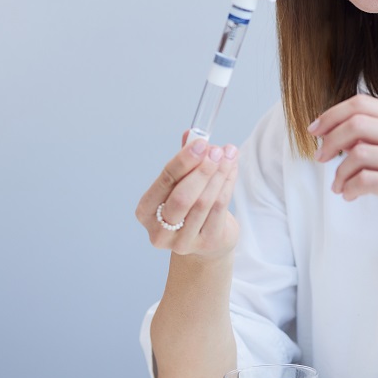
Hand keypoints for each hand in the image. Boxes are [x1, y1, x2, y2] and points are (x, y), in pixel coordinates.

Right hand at [136, 137, 239, 259]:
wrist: (205, 241)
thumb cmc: (188, 207)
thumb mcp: (180, 185)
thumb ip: (184, 162)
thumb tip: (191, 134)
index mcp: (146, 211)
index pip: (164, 182)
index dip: (183, 161)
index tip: (201, 143)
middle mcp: (160, 231)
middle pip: (182, 197)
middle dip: (202, 170)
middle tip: (217, 151)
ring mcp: (183, 241)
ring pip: (204, 202)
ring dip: (219, 174)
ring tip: (229, 155)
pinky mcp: (207, 243)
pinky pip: (219, 209)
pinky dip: (227, 185)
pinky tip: (232, 170)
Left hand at [309, 95, 377, 253]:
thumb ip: (374, 137)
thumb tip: (332, 129)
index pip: (363, 104)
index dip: (332, 115)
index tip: (315, 130)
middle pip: (358, 123)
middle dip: (330, 141)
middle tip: (320, 157)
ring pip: (359, 153)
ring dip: (339, 172)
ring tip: (338, 185)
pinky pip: (365, 180)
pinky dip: (349, 188)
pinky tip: (349, 195)